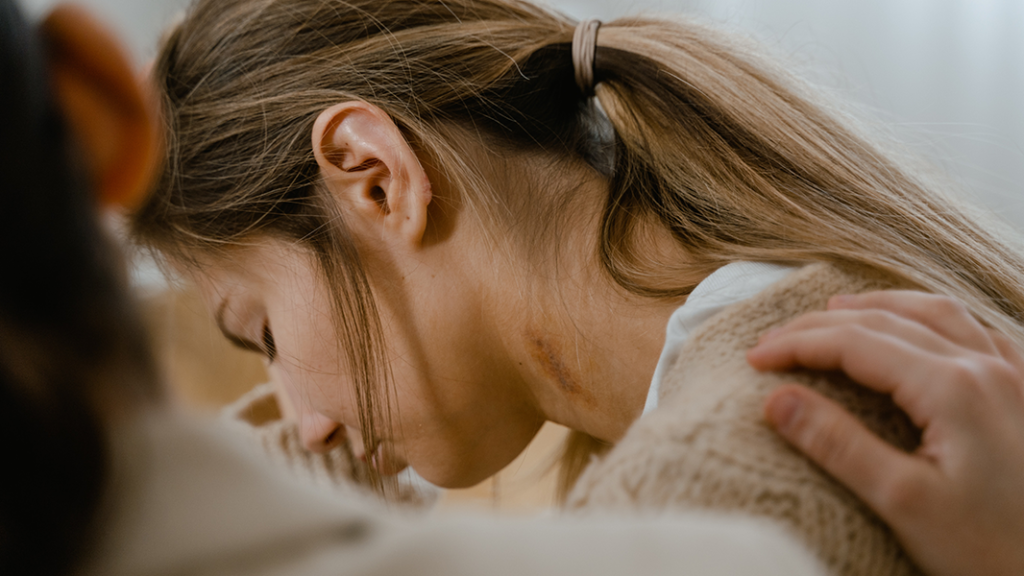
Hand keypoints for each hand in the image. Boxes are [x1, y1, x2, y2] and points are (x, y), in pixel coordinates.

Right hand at [746, 291, 1023, 575]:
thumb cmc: (994, 550)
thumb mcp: (903, 503)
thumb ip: (838, 444)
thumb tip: (776, 399)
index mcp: (952, 387)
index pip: (855, 344)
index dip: (797, 345)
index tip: (753, 359)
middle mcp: (985, 367)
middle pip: (887, 321)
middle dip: (821, 325)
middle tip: (773, 341)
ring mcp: (1013, 378)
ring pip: (936, 313)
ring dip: (878, 306)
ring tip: (838, 310)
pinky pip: (977, 331)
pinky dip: (933, 317)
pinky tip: (922, 328)